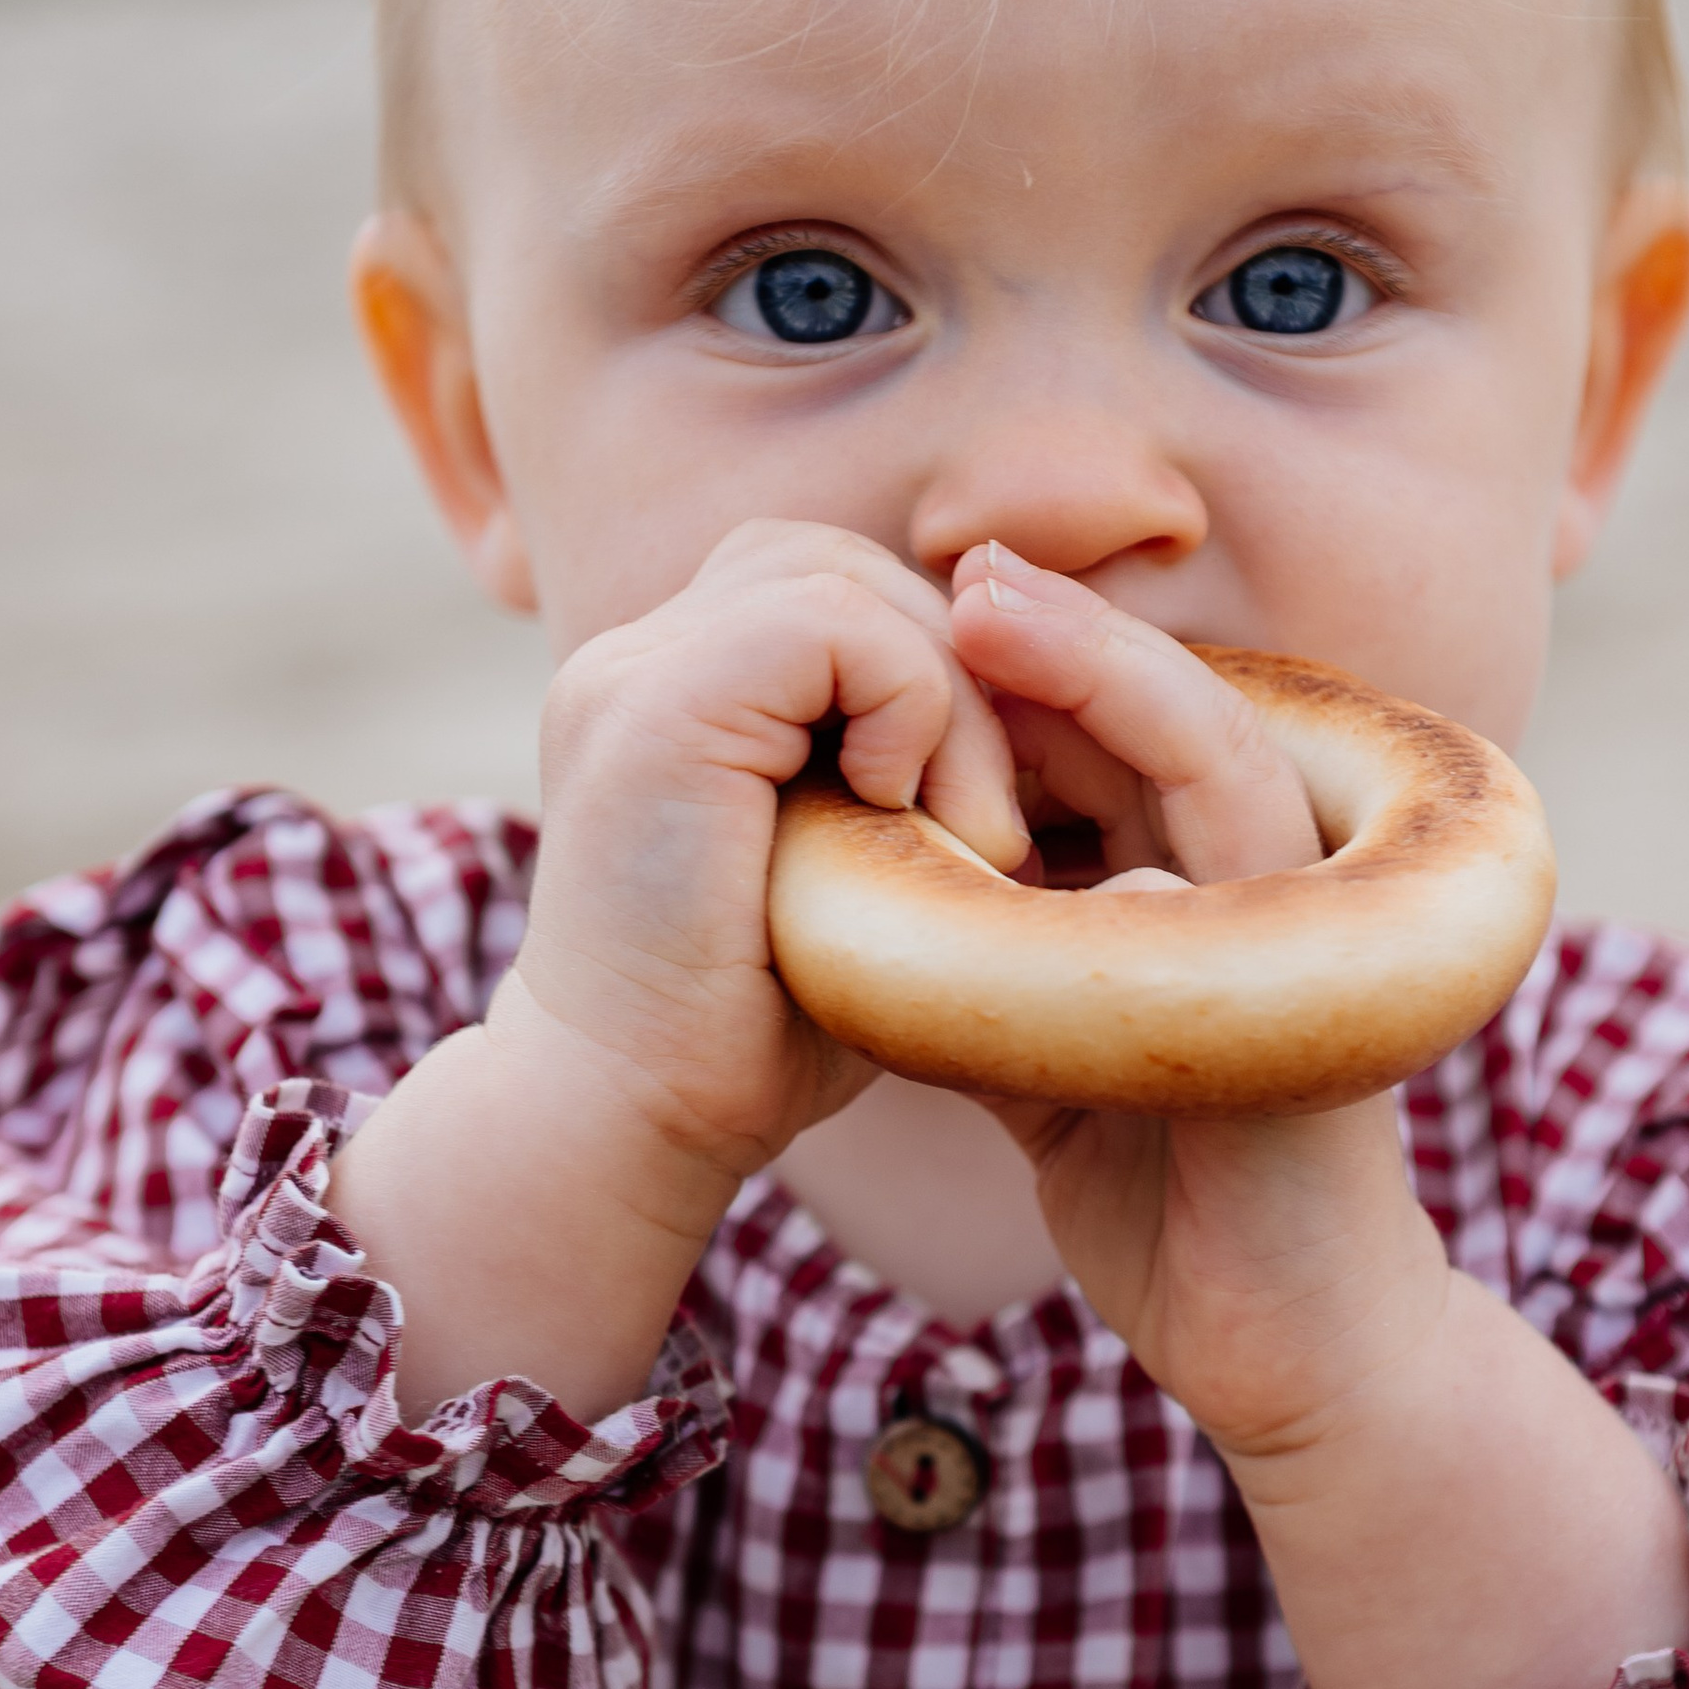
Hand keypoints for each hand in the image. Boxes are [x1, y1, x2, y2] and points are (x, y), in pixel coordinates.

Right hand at [334, 523, 1024, 1420]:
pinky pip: (827, 621)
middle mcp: (640, 654)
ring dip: (947, 701)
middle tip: (988, 830)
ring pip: (846, 579)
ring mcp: (633, 670)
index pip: (842, 588)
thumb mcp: (861, 872)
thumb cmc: (762, 1028)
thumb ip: (910, 777)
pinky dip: (907, 705)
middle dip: (960, 681)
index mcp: (679, 684)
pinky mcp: (653, 707)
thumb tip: (1055, 710)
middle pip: (852, 567)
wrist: (633, 1121)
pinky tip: (901, 813)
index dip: (941, 672)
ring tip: (959, 835)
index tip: (991, 804)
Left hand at [942, 539, 1442, 1447]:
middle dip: (1062, 638)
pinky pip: (1234, 891)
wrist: (1283, 1347)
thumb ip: (995, 956)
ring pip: (1215, 759)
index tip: (931, 612)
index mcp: (1215, 884)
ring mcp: (1302, 945)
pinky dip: (1138, 848)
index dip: (1036, 671)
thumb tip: (874, 883)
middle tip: (957, 570)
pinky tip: (1034, 811)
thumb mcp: (1049, 1052)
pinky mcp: (1306, 1022)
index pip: (1127, 742)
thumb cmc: (1170, 1198)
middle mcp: (1272, 889)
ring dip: (1105, 678)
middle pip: (1170, 717)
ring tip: (991, 610)